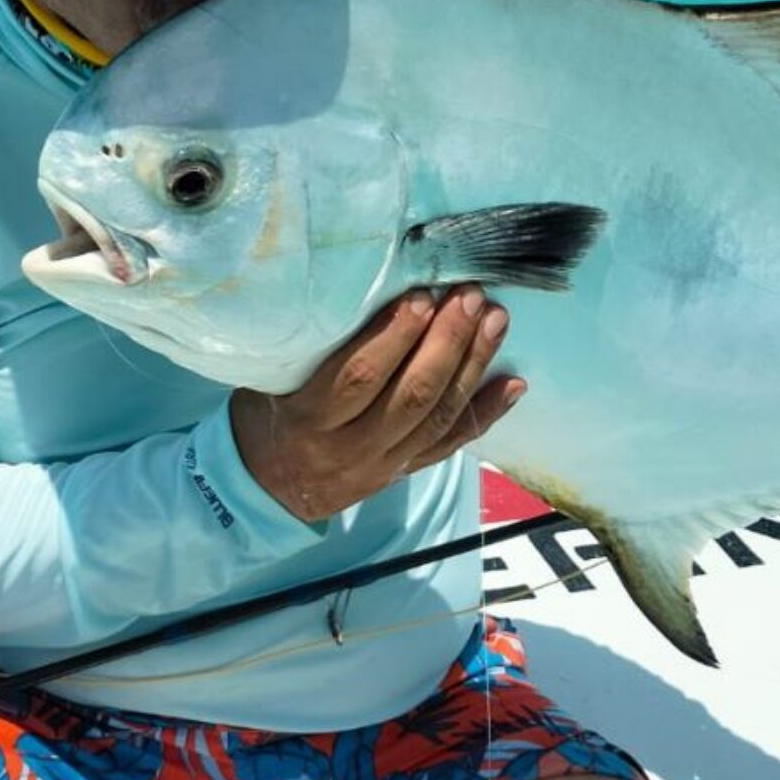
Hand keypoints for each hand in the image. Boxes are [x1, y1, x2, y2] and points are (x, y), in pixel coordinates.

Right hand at [230, 287, 524, 522]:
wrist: (268, 489)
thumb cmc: (265, 415)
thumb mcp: (270, 382)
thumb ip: (308, 350)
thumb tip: (350, 289)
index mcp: (309, 419)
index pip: (359, 376)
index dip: (394, 336)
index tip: (421, 295)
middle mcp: (351, 447)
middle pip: (409, 394)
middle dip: (446, 342)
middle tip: (468, 297)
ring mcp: (383, 464)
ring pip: (436, 416)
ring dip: (472, 365)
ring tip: (494, 319)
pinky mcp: (404, 473)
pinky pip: (450, 444)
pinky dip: (485, 413)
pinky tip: (513, 383)